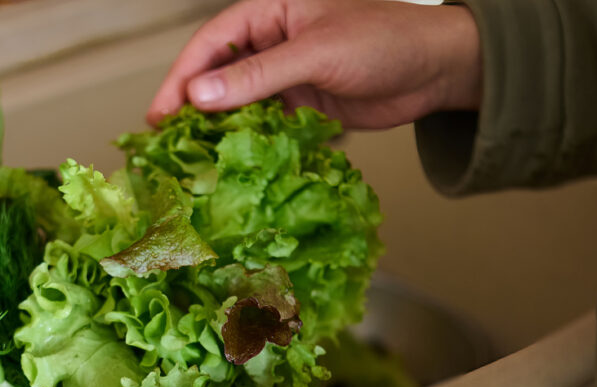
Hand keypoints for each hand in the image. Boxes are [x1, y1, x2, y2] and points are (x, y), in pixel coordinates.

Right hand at [147, 0, 481, 128]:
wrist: (436, 70)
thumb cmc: (385, 41)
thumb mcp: (316, 53)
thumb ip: (257, 75)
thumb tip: (200, 96)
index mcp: (270, 11)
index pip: (210, 43)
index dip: (181, 78)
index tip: (160, 114)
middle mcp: (271, 40)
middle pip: (216, 74)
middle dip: (190, 106)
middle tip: (166, 143)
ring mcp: (284, 74)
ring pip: (236, 101)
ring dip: (216, 128)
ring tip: (191, 158)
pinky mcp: (299, 104)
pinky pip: (262, 123)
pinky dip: (246, 140)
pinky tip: (231, 160)